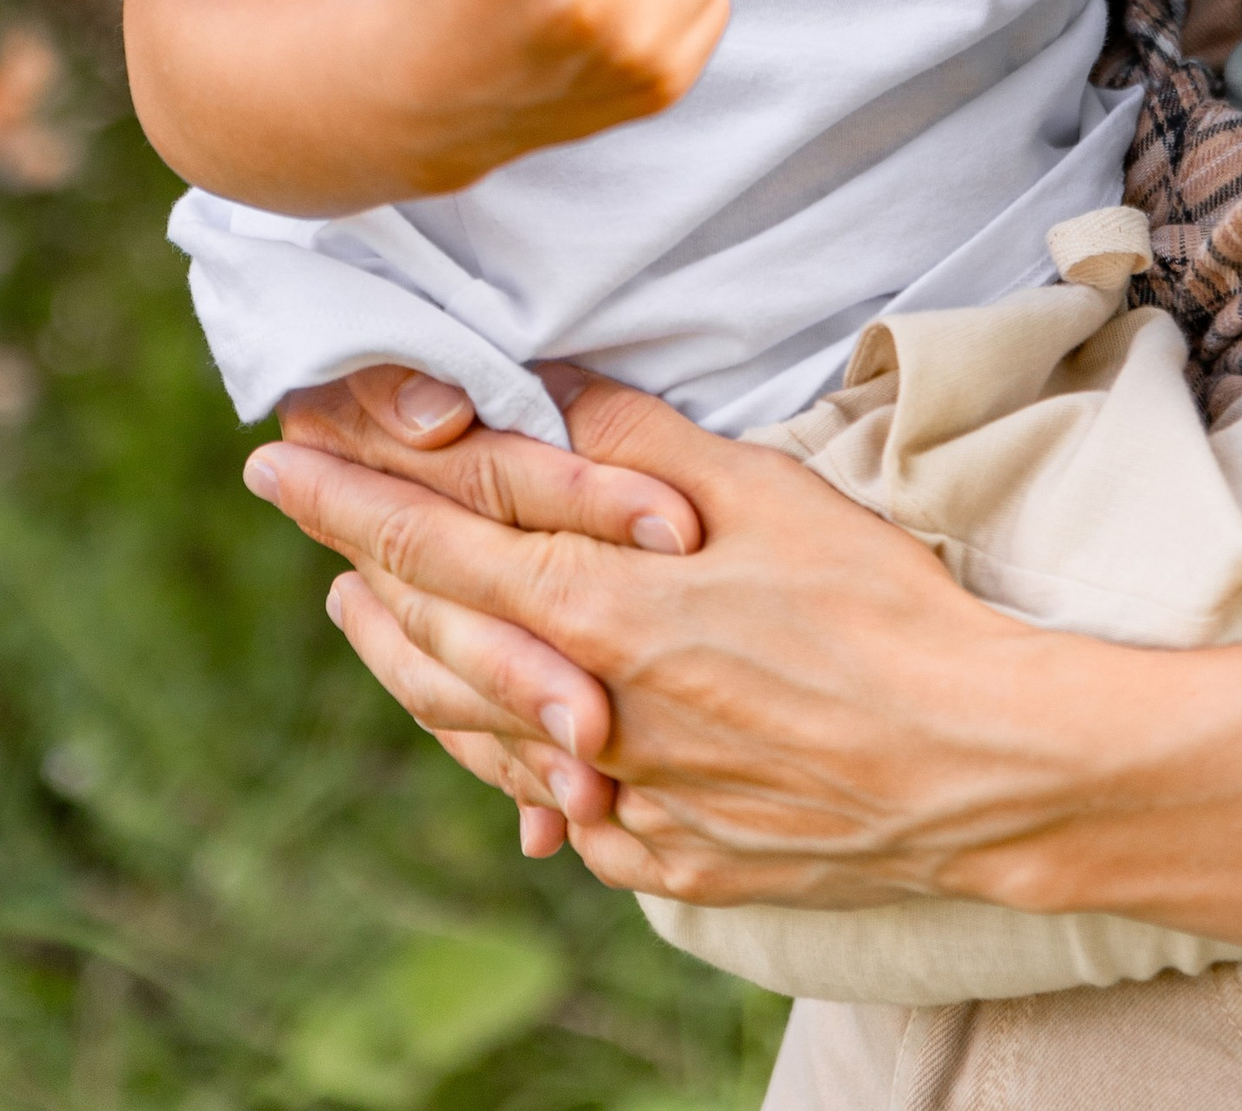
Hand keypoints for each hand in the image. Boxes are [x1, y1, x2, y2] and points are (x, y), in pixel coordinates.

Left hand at [258, 370, 1058, 905]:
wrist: (966, 762)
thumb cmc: (876, 609)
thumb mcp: (765, 493)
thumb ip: (642, 444)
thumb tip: (556, 384)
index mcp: (601, 615)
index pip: (434, 546)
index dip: (346, 500)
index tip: (276, 459)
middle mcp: (587, 715)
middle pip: (433, 643)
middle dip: (359, 572)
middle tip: (305, 524)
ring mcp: (621, 799)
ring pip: (478, 733)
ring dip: (409, 668)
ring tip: (364, 620)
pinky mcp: (665, 857)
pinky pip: (556, 810)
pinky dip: (510, 761)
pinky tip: (500, 739)